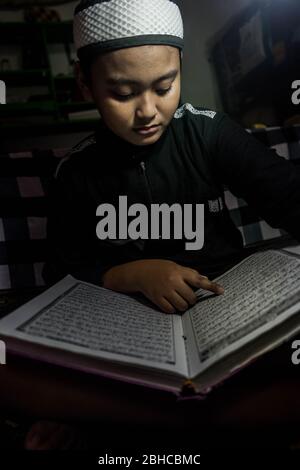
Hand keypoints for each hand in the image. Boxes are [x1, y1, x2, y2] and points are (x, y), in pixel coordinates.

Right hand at [103, 259, 223, 313]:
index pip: (199, 280)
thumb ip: (190, 274)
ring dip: (183, 306)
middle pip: (192, 298)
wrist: (139, 272)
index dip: (212, 287)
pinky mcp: (157, 299)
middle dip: (192, 300)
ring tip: (178, 299)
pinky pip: (171, 310)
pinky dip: (173, 309)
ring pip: (182, 306)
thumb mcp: (175, 266)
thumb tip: (206, 281)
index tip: (222, 292)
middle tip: (187, 296)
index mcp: (179, 271)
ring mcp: (165, 291)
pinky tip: (170, 303)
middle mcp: (173, 281)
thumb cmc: (160, 268)